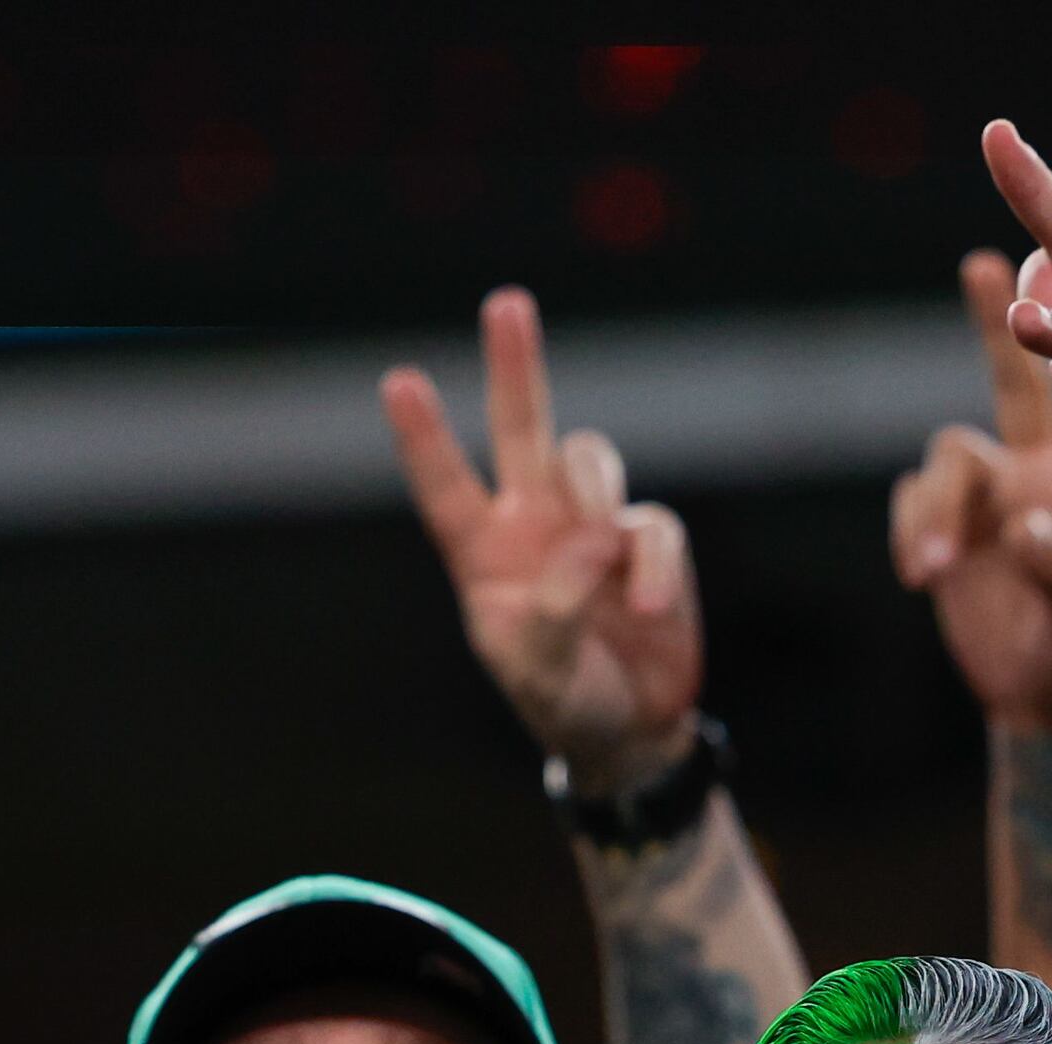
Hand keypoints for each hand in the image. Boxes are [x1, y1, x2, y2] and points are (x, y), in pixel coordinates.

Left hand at [384, 287, 704, 794]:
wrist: (630, 730)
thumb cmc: (562, 697)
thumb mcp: (534, 671)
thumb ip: (551, 610)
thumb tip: (591, 544)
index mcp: (483, 554)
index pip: (445, 487)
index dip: (425, 438)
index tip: (400, 382)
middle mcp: (534, 525)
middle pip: (522, 429)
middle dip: (516, 367)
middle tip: (506, 304)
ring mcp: (592, 529)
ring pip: (589, 462)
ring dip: (593, 496)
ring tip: (603, 560)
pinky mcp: (648, 545)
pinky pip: (651, 528)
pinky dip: (650, 565)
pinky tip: (647, 609)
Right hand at [892, 250, 1051, 732]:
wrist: (1042, 701)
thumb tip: (1027, 529)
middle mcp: (1034, 473)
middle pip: (1009, 383)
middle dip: (993, 326)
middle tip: (983, 268)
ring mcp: (987, 499)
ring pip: (950, 459)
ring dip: (940, 506)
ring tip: (941, 566)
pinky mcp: (945, 528)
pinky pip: (915, 505)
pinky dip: (916, 532)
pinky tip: (926, 575)